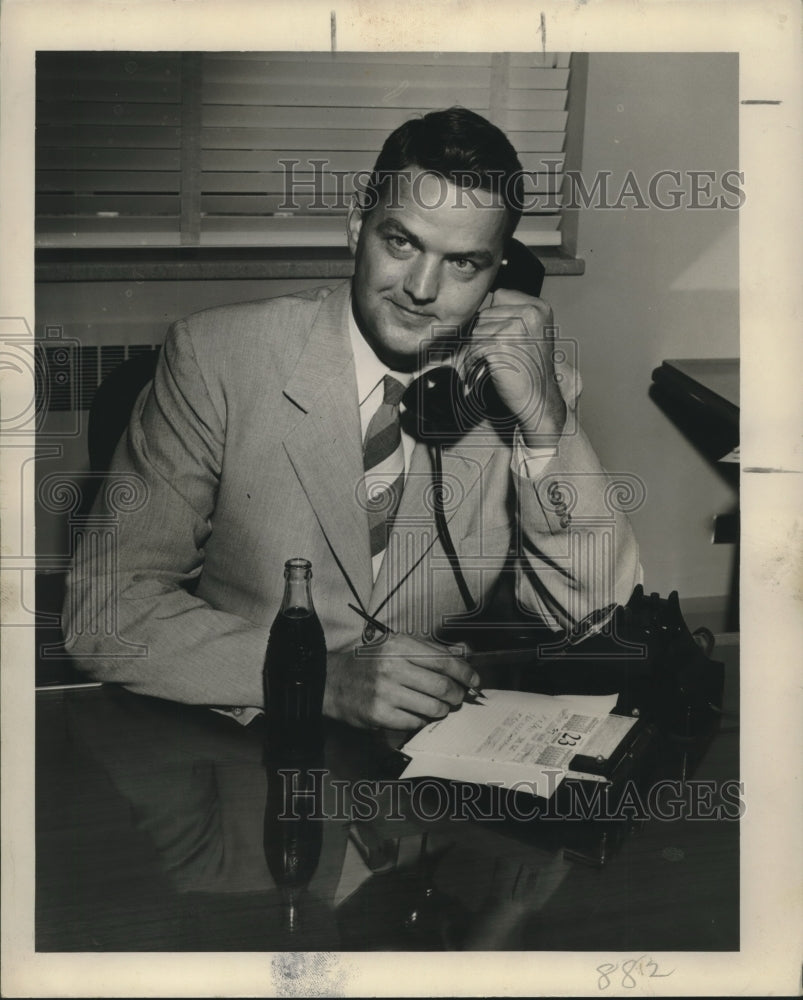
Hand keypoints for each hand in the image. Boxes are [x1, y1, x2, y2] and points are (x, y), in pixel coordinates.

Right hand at [322, 633, 479, 730]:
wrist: (333, 681)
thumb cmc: (370, 664)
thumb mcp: (397, 646)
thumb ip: (431, 649)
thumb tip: (464, 653)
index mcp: (399, 646)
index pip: (443, 660)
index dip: (464, 672)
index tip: (474, 681)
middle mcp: (392, 667)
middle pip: (442, 686)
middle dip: (457, 694)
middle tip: (458, 696)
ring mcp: (385, 692)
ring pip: (432, 707)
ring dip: (443, 709)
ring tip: (440, 706)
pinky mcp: (378, 714)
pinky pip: (415, 722)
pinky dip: (422, 719)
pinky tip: (417, 713)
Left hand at [462, 287, 566, 445]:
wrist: (539, 400)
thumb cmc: (530, 370)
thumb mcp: (529, 334)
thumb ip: (511, 316)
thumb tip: (475, 308)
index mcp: (539, 307)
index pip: (500, 296)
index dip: (494, 317)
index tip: (497, 337)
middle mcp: (530, 312)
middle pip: (486, 313)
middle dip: (482, 334)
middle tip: (486, 354)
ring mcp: (516, 327)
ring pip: (477, 330)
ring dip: (475, 349)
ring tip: (485, 363)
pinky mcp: (501, 343)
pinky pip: (473, 347)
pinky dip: (471, 361)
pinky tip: (479, 371)